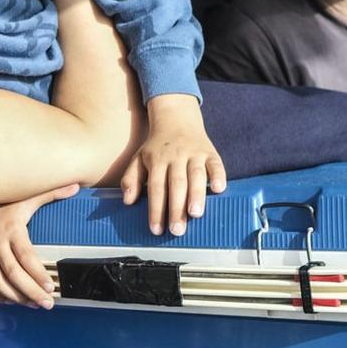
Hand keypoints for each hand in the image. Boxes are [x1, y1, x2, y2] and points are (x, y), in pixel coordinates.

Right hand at [0, 188, 70, 307]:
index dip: (38, 274)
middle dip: (31, 292)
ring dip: (15, 297)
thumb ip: (52, 193)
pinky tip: (8, 300)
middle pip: (13, 274)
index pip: (26, 257)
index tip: (51, 287)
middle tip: (47, 303)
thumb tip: (76, 186)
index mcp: (12, 230)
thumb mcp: (27, 198)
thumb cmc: (4, 204)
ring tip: (32, 305)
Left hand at [122, 94, 225, 234]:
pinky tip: (219, 189)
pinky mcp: (210, 152)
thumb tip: (127, 201)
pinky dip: (219, 175)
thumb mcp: (139, 158)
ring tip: (196, 214)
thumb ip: (131, 179)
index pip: (155, 188)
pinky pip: (216, 164)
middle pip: (176, 184)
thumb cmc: (156, 146)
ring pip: (196, 175)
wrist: (176, 117)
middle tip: (177, 230)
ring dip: (196, 194)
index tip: (156, 229)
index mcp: (156, 160)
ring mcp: (194, 153)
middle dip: (176, 208)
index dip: (156, 209)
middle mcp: (175, 156)